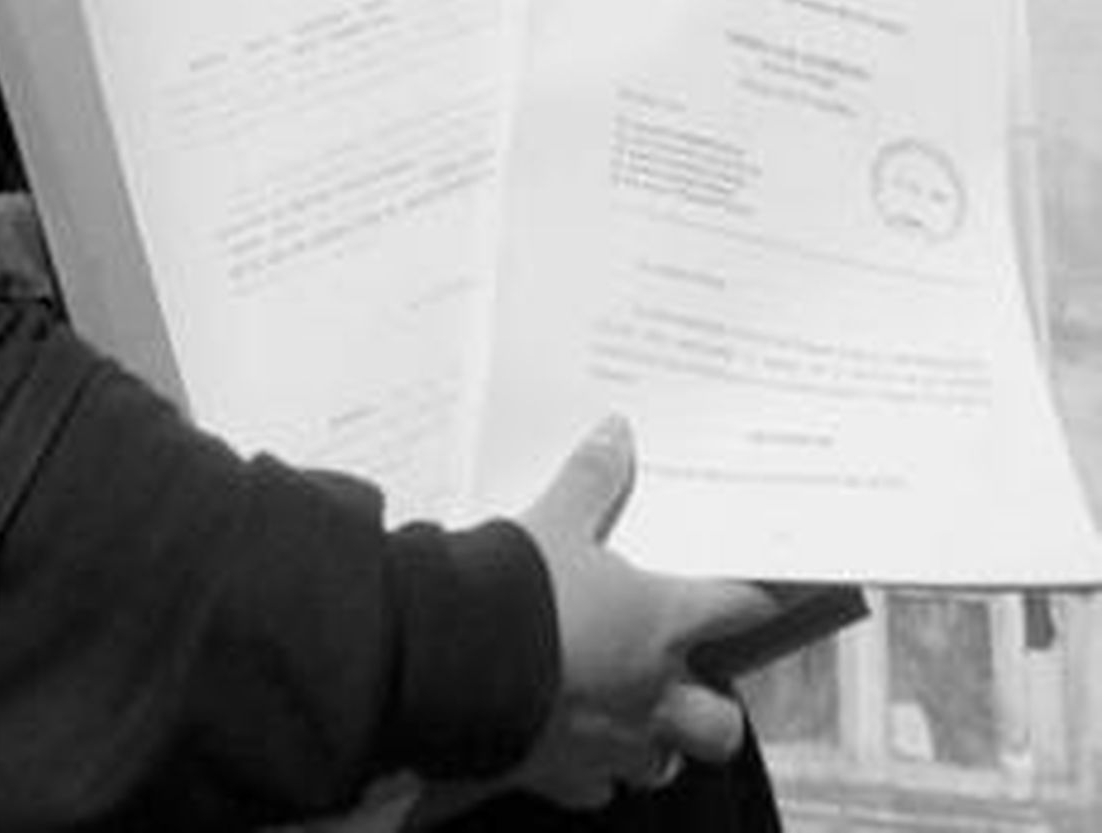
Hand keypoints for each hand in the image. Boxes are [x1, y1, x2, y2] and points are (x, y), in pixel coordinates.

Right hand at [516, 415, 781, 804]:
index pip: (738, 610)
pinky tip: (572, 747)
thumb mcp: (553, 520)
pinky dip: (590, 772)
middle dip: (714, 710)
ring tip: (633, 718)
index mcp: (659, 624)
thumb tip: (618, 432)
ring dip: (656, 744)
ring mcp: (610, 744)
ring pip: (661, 765)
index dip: (760, 600)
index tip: (771, 595)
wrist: (450, 660)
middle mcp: (650, 693)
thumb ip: (591, 480)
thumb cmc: (516, 588)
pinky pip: (594, 788)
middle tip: (693, 683)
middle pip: (720, 725)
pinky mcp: (562, 775)